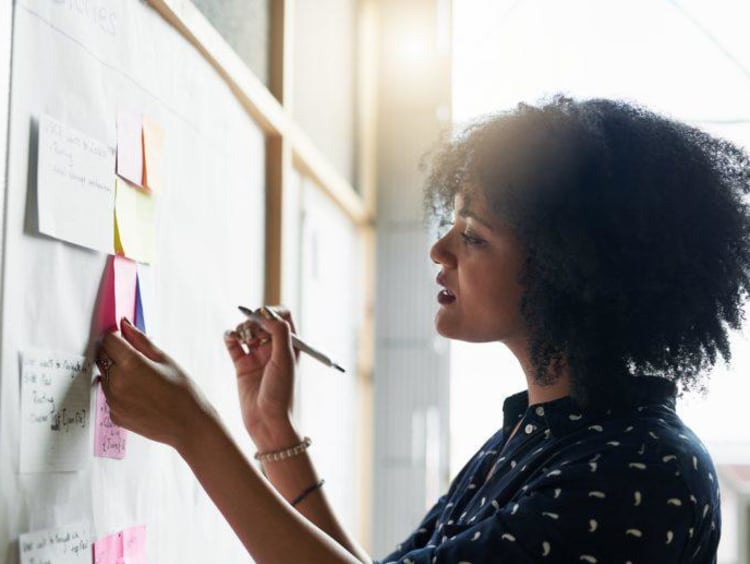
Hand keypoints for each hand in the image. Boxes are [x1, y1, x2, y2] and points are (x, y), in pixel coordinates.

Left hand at [97, 318, 212, 449]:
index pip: (109, 340)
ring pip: (104, 377)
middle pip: (103, 357)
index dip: (117, 337)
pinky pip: (109, 396)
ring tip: (142, 381)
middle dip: (115, 354)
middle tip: (137, 360)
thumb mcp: (165, 360)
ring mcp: (113, 401)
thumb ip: (141, 340)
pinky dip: (119, 391)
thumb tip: (124, 324)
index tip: (125, 339)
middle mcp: (116, 382)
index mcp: (130, 364)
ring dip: (116, 373)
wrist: (188, 425)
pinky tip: (140, 395)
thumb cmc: (182, 391)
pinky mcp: (114, 415)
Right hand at [223, 307, 299, 449]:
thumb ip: (278, 332)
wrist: (268, 422)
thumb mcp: (285, 359)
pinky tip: (230, 338)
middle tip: (251, 331)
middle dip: (254, 320)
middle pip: (262, 321)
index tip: (262, 317)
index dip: (271, 312)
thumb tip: (265, 312)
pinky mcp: (242, 366)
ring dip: (241, 328)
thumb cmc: (282, 392)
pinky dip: (230, 337)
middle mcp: (274, 348)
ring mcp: (257, 357)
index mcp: (290, 345)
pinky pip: (233, 344)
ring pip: (247, 331)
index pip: (282, 316)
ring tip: (241, 338)